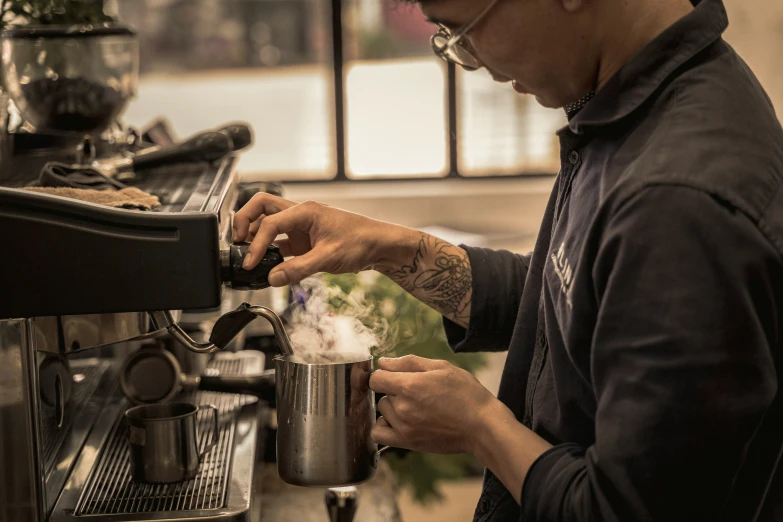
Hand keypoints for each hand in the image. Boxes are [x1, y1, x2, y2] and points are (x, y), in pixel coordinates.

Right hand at [233, 193, 404, 285]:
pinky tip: (267, 265)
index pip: (270, 223)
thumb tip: (272, 278)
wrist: (380, 246)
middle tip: (237, 243)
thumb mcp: (328, 258)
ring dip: (256, 236)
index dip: (256, 244)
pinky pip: (280, 242)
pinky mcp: (305, 241)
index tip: (250, 263)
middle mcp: (300, 215)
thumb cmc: (361, 242)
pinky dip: (270, 251)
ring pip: (268, 223)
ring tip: (249, 256)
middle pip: (261, 207)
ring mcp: (302, 227)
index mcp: (305, 211)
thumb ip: (298, 269)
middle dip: (244, 222)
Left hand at [369, 355, 496, 454]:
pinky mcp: (408, 443)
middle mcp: (403, 408)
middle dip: (394, 391)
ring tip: (416, 408)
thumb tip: (383, 362)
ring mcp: (404, 427)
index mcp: (410, 386)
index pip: (376, 378)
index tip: (396, 376)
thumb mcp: (441, 367)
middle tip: (418, 392)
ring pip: (383, 412)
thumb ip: (408, 362)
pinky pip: (379, 435)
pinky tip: (400, 422)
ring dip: (393, 408)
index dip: (385, 374)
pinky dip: (384, 427)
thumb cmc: (465, 393)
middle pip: (382, 395)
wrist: (482, 425)